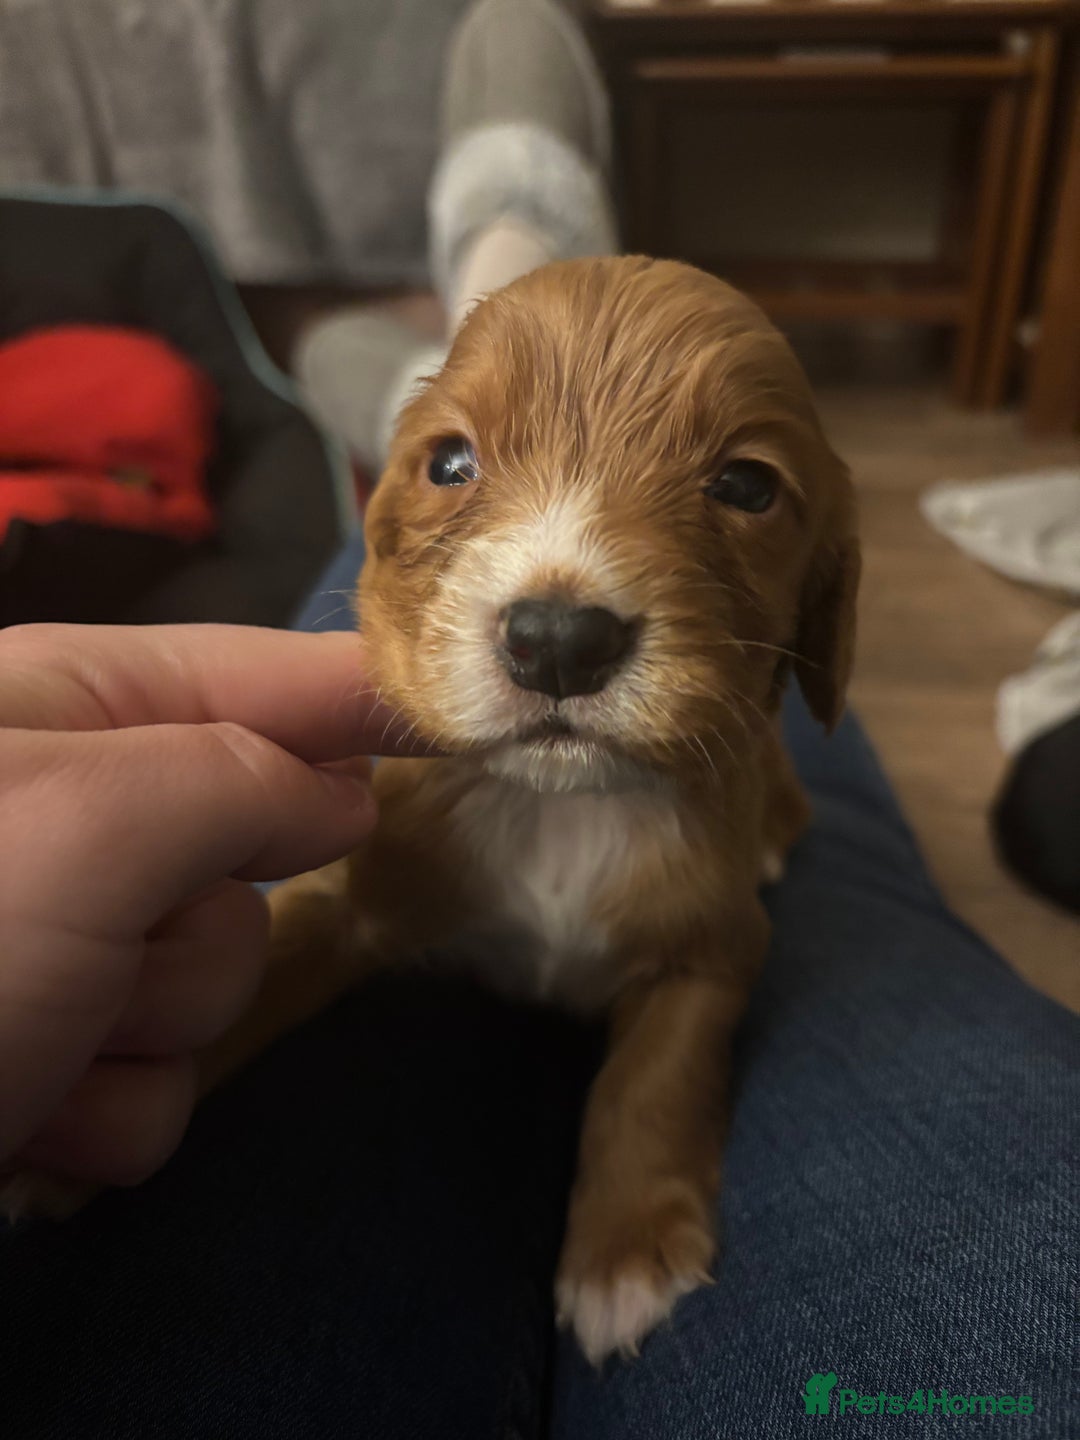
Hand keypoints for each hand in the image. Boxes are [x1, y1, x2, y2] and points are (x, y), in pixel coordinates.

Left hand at [0, 621, 417, 1189]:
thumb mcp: (87, 822)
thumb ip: (242, 777)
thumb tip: (337, 789)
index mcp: (66, 713)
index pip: (261, 678)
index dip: (366, 693)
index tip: (469, 707)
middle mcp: (69, 813)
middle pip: (254, 846)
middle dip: (203, 918)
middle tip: (115, 939)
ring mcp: (62, 936)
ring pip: (213, 975)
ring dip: (144, 1026)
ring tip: (35, 1040)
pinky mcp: (54, 1049)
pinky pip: (160, 1076)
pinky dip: (105, 1109)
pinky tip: (23, 1110)